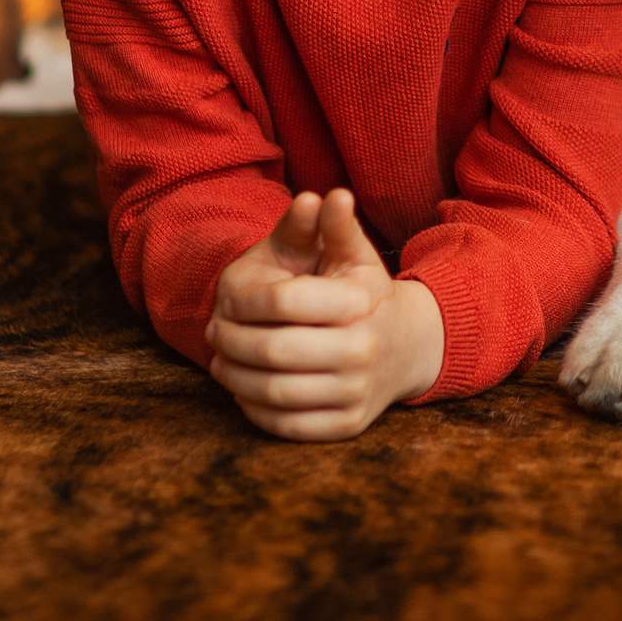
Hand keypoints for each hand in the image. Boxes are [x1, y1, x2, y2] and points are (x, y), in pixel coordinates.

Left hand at [207, 188, 443, 441]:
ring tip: (221, 360)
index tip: (225, 300)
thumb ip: (334, 226)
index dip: (244, 302)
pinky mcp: (346, 425)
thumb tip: (329, 194)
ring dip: (235, 377)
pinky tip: (244, 389)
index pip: (284, 302)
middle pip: (273, 351)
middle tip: (213, 333)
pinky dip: (255, 408)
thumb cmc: (366, 295)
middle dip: (231, 342)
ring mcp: (356, 392)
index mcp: (363, 302)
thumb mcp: (354, 255)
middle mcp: (363, 350)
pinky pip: (286, 424)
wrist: (407, 348)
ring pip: (274, 392)